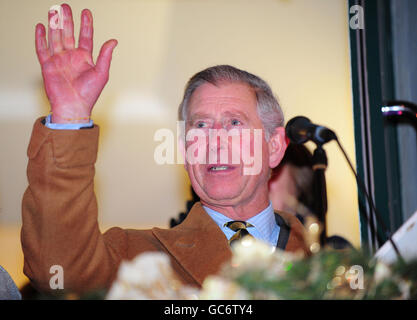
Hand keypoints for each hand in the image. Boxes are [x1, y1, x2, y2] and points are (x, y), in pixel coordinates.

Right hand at [35, 4, 116, 122]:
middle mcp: (71, 57)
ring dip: (54, 25)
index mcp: (85, 58)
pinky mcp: (48, 66)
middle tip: (65, 6)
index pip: (85, 36)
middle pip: (68, 34)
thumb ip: (105, 56)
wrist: (74, 107)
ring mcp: (59, 60)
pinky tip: (41, 27)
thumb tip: (113, 41)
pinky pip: (42, 49)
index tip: (86, 12)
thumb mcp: (101, 73)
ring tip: (54, 11)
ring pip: (55, 38)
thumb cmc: (89, 94)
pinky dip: (41, 38)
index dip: (86, 24)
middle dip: (67, 20)